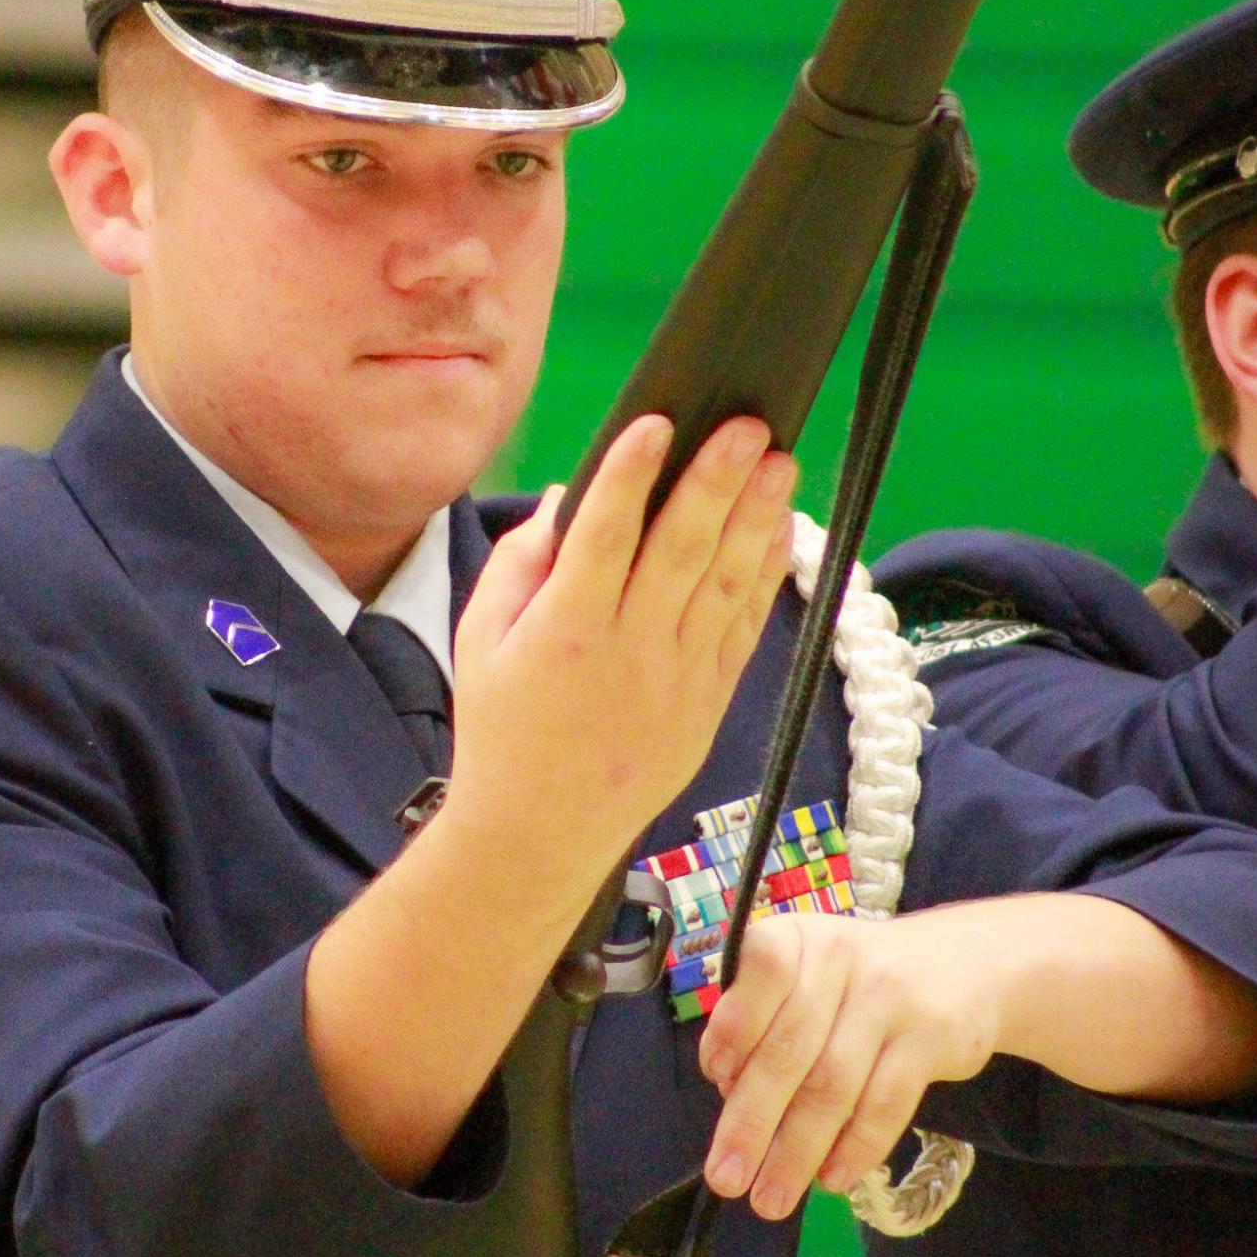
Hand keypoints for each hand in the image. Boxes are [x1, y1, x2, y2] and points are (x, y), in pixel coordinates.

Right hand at [447, 414, 796, 878]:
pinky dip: (763, 574)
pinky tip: (777, 529)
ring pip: (726, 583)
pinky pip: (743, 627)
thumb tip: (564, 499)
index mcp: (564, 632)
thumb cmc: (500, 731)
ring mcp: (678, 678)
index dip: (630, 475)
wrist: (539, 833)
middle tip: (745, 425)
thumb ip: (520, 565)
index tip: (654, 422)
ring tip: (778, 461)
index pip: (605, 536)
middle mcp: (629, 651)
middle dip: (716, 481)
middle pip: (682, 550)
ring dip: (756, 517)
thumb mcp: (478, 642)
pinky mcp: (708, 702)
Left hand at [698, 909, 1003, 1220]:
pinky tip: (830, 1178)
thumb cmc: (854, 980)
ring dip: (797, 1150)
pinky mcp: (930, 1039)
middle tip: (727, 1177)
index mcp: (797, 937)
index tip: (717, 1082)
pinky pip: (886, 1103)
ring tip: (771, 1197)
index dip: (735, 1028)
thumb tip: (729, 1087)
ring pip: (834, 1084)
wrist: (962, 965)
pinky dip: (855, 1147)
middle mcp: (841, 958)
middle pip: (791, 1047)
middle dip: (752, 1120)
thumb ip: (762, 1019)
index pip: (763, 972)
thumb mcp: (804, 975)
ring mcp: (889, 998)